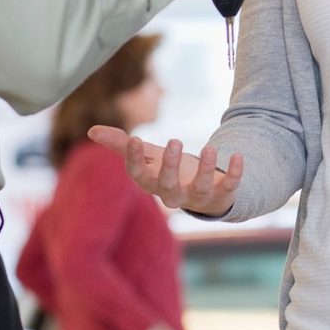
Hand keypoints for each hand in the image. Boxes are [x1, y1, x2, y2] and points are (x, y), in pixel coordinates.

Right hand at [88, 127, 243, 216]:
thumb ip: (123, 145)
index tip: (134, 139)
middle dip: (169, 166)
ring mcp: (198, 197)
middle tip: (174, 141)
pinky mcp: (221, 195)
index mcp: (153, 183)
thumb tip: (91, 131)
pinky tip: (238, 156)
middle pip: (167, 187)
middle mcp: (174, 194)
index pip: (138, 176)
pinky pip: (229, 188)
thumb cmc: (171, 171)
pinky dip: (234, 174)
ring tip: (211, 149)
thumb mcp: (149, 156)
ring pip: (199, 189)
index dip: (135, 160)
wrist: (206, 193)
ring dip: (206, 170)